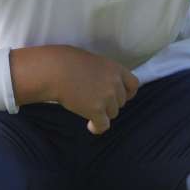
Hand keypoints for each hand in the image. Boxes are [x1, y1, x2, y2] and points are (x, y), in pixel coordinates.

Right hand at [9, 45, 139, 134]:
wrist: (55, 70)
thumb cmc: (68, 62)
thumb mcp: (94, 62)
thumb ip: (105, 73)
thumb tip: (106, 86)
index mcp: (115, 69)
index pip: (133, 84)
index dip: (127, 93)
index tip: (119, 97)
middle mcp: (115, 83)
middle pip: (121, 102)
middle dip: (110, 104)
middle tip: (95, 102)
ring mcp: (107, 97)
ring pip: (112, 113)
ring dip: (102, 113)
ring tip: (87, 109)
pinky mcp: (96, 110)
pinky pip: (103, 125)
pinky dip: (97, 127)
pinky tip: (90, 126)